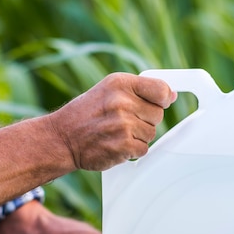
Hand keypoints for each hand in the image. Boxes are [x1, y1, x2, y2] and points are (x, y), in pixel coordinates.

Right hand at [47, 72, 175, 171]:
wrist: (62, 138)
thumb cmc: (87, 113)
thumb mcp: (109, 90)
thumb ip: (141, 90)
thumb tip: (171, 95)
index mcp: (119, 83)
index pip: (161, 89)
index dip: (162, 99)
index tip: (156, 103)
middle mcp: (121, 102)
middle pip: (158, 114)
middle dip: (145, 120)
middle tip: (124, 121)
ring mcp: (122, 125)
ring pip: (151, 133)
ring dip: (138, 136)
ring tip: (116, 132)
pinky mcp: (122, 145)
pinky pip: (143, 149)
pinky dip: (132, 150)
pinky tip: (115, 144)